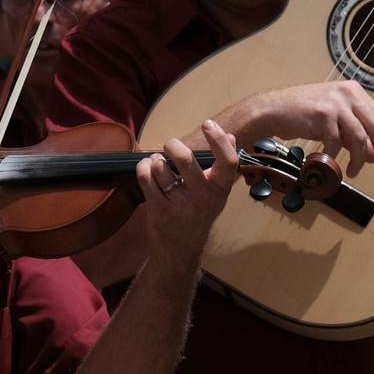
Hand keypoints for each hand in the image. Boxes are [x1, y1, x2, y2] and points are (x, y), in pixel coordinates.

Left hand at [140, 124, 241, 274]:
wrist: (180, 249)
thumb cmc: (198, 214)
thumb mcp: (215, 193)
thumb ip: (221, 166)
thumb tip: (230, 136)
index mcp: (219, 190)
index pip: (228, 161)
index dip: (219, 140)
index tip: (208, 124)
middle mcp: (202, 196)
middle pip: (185, 158)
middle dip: (173, 145)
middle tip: (170, 147)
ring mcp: (180, 203)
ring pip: (161, 166)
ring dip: (155, 159)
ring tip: (158, 164)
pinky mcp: (159, 209)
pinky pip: (146, 177)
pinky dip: (143, 167)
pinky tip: (147, 169)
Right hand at [235, 81, 373, 176]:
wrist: (273, 110)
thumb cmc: (302, 114)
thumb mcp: (334, 121)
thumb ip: (355, 133)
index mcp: (354, 91)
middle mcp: (348, 94)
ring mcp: (336, 103)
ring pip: (359, 138)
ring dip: (359, 160)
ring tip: (354, 172)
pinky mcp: (323, 114)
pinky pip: (336, 143)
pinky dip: (334, 157)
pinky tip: (329, 162)